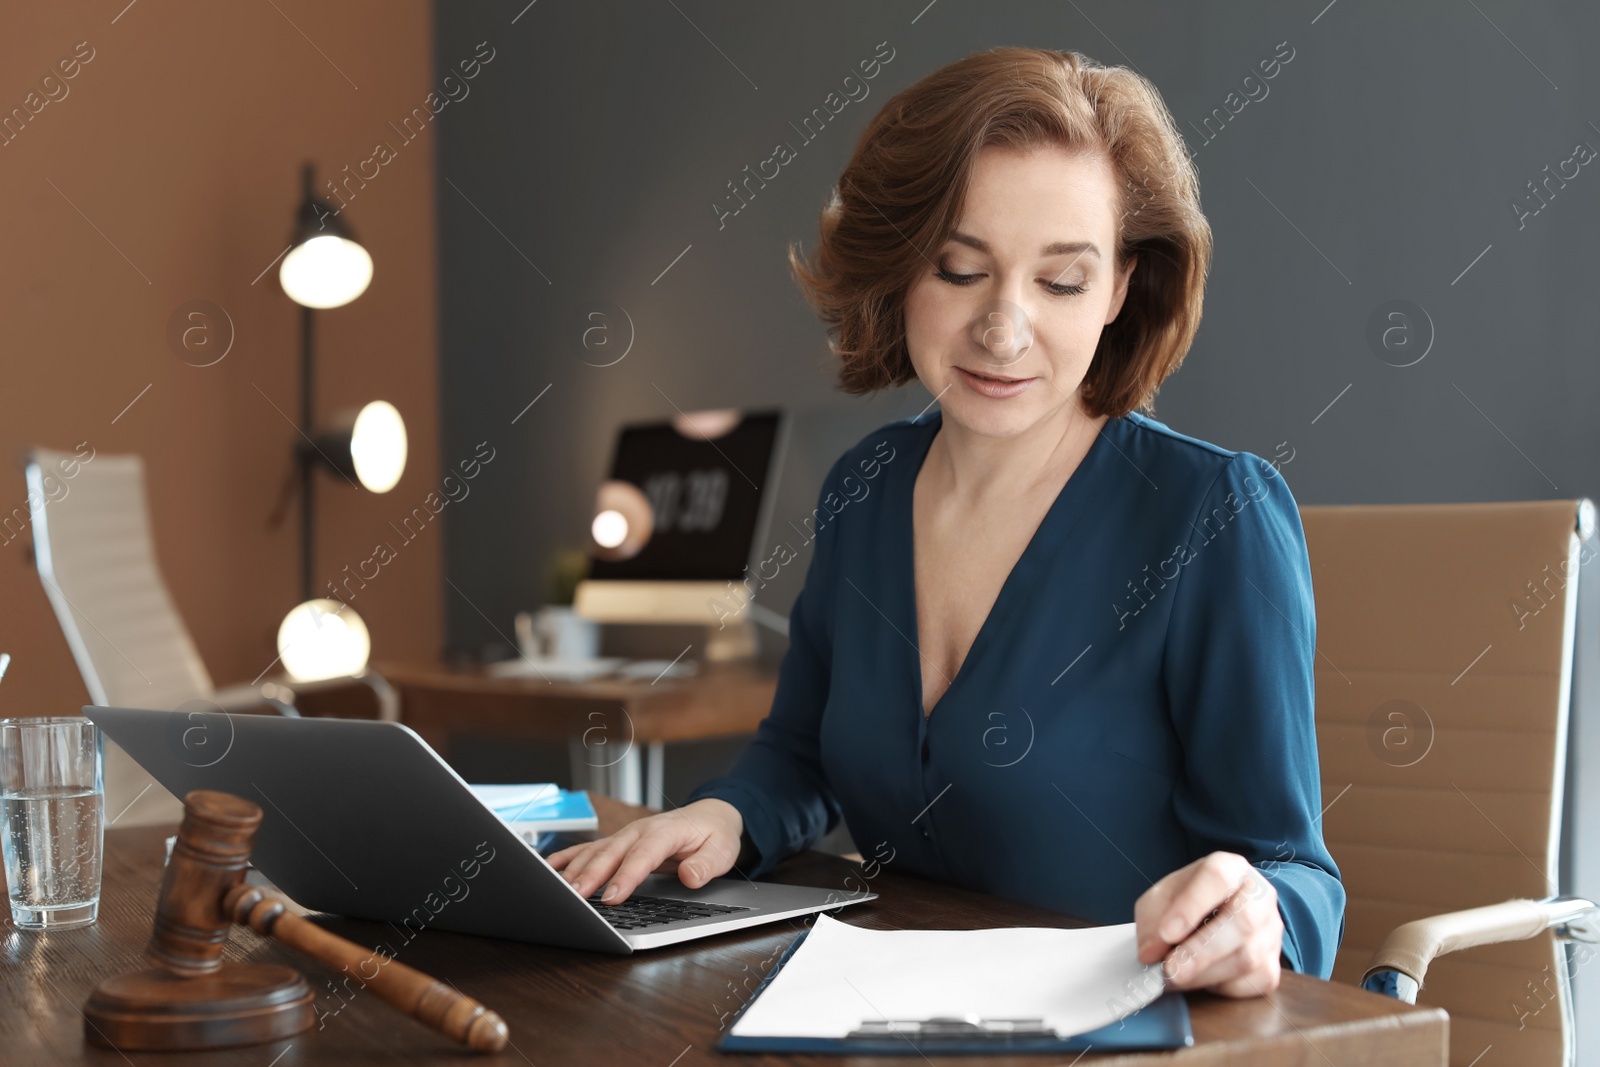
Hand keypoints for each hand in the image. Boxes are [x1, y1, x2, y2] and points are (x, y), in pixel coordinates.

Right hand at [546, 798, 744, 905]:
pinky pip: (588, 850)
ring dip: (575, 871)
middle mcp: (640, 831)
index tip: (612, 897)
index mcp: (665, 831)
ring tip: (556, 891)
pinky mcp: (618, 843)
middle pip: (611, 853)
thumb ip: (706, 864)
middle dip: (591, 875)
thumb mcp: (722, 850)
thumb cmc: (714, 834)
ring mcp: (626, 835)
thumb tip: (690, 876)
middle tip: (574, 898)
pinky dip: (567, 858)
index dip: (626, 876)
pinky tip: (548, 870)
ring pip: (595, 852)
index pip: (643, 855)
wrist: (709, 816)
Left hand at [1134, 851, 1282, 997]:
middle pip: (1242, 921)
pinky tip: (1200, 979)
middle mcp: (1259, 896)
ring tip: (1173, 977)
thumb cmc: (1187, 903)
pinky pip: (1252, 983)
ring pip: (1248, 958)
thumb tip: (1150, 954)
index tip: (1166, 933)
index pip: (1217, 878)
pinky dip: (1220, 987)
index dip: (1191, 906)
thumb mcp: (1161, 899)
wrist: (1214, 917)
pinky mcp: (1273, 966)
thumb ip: (1151, 921)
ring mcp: (1271, 932)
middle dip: (1201, 951)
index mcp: (1231, 868)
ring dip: (1204, 974)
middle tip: (1170, 969)